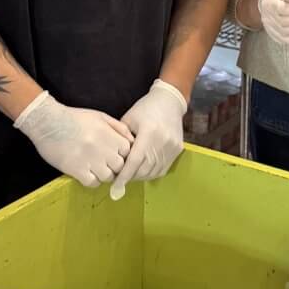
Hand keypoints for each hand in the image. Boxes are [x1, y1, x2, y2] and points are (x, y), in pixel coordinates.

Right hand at [14, 91, 132, 188]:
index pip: (128, 151)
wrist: (47, 121)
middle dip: (116, 167)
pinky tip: (86, 174)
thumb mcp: (99, 116)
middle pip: (120, 166)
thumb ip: (118, 127)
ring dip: (104, 175)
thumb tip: (131, 140)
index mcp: (109, 134)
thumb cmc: (73, 118)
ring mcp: (90, 160)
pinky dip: (92, 181)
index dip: (124, 155)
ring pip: (108, 177)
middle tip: (106, 164)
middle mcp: (102, 148)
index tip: (116, 155)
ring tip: (96, 169)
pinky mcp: (76, 169)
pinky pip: (92, 183)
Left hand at [111, 79, 187, 199]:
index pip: (135, 161)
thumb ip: (120, 139)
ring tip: (130, 174)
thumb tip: (111, 160)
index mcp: (148, 132)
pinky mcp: (177, 150)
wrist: (169, 101)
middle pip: (144, 169)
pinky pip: (162, 169)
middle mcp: (162, 141)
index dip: (124, 176)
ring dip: (140, 176)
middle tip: (119, 179)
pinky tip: (143, 169)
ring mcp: (172, 147)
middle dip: (130, 177)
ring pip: (153, 171)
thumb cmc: (145, 108)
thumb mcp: (128, 119)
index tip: (115, 188)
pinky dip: (151, 173)